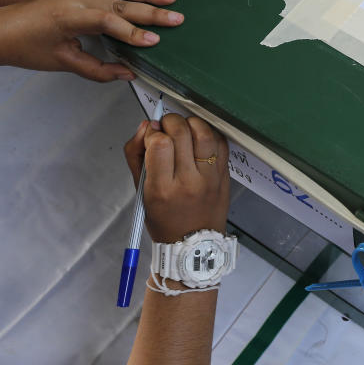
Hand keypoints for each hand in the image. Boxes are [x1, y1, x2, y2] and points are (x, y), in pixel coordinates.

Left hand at [0, 0, 181, 80]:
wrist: (0, 29)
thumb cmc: (25, 46)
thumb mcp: (61, 63)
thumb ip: (97, 70)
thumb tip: (128, 72)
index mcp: (68, 16)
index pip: (108, 21)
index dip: (133, 32)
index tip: (155, 41)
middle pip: (119, 1)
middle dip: (151, 10)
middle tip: (176, 17)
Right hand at [124, 114, 229, 243]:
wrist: (193, 244)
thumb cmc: (163, 218)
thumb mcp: (140, 191)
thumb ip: (137, 155)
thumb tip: (146, 126)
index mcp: (163, 189)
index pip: (160, 145)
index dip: (154, 132)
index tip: (152, 134)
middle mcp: (189, 182)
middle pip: (182, 133)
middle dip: (170, 121)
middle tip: (166, 126)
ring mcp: (210, 178)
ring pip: (205, 134)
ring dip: (192, 122)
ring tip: (184, 127)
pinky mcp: (225, 176)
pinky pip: (221, 143)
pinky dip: (209, 133)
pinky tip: (199, 138)